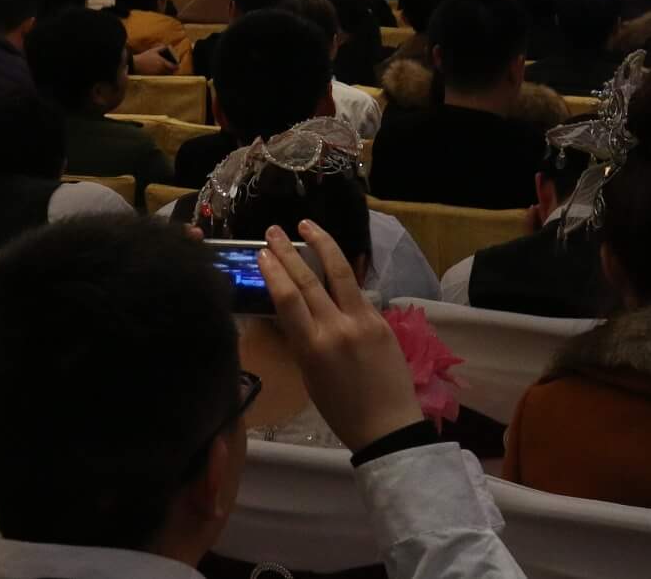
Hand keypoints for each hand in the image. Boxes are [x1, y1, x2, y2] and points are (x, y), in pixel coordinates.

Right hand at [132, 48, 174, 76]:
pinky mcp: (154, 78)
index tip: (177, 65)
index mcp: (163, 62)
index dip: (176, 66)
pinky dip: (162, 75)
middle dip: (172, 70)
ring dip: (167, 73)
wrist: (135, 65)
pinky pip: (161, 77)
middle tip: (172, 68)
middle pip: (171, 72)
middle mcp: (162, 69)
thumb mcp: (153, 51)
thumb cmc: (144, 57)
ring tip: (166, 70)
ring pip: (166, 75)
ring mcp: (158, 74)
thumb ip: (161, 48)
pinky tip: (159, 72)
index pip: (174, 67)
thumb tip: (167, 46)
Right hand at [258, 222, 422, 450]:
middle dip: (288, 252)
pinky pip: (357, 290)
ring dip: (321, 244)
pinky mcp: (381, 320)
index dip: (273, 271)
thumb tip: (295, 310)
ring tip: (306, 225)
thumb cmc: (341, 409)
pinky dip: (343, 272)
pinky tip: (333, 259)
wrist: (388, 425)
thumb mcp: (310, 376)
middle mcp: (336, 328)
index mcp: (312, 348)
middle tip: (273, 231)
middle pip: (308, 280)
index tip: (262, 253)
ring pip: (339, 272)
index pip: (287, 299)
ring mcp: (362, 320)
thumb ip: (303, 339)